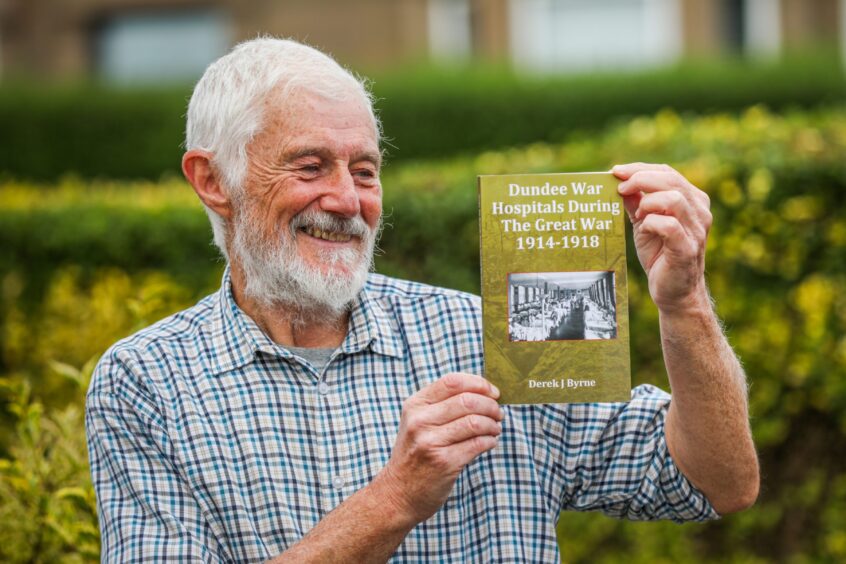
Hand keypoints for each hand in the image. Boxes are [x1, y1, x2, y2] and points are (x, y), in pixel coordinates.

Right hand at [376, 373, 501, 525]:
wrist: (398, 493)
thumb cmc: (415, 454)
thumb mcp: (418, 422)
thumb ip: (442, 404)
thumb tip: (484, 391)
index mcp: (415, 405)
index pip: (452, 381)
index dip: (479, 383)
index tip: (493, 392)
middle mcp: (420, 421)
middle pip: (467, 400)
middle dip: (491, 405)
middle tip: (498, 413)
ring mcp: (430, 442)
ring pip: (475, 422)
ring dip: (493, 424)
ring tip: (495, 428)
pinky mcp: (444, 462)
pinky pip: (478, 444)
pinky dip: (490, 441)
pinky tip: (490, 442)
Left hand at [613, 163, 712, 313]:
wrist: (675, 292)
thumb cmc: (660, 256)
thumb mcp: (644, 224)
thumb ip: (635, 204)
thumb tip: (620, 183)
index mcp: (692, 201)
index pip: (667, 173)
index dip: (640, 169)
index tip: (616, 171)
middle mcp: (699, 211)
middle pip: (671, 180)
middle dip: (640, 179)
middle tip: (619, 188)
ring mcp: (696, 230)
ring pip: (673, 198)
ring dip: (648, 202)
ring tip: (637, 216)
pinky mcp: (687, 248)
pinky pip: (669, 225)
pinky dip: (651, 223)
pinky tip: (644, 229)